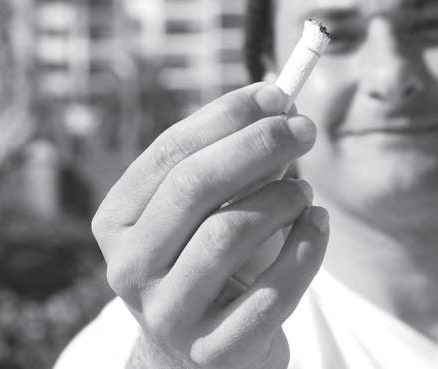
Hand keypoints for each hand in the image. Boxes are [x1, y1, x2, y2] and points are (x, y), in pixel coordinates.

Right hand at [92, 82, 329, 368]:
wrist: (198, 353)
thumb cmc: (206, 261)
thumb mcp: (205, 210)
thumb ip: (232, 161)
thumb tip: (283, 108)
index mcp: (118, 221)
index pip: (170, 152)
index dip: (226, 117)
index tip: (277, 94)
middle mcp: (129, 267)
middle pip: (194, 186)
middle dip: (257, 146)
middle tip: (304, 128)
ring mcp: (167, 314)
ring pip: (228, 233)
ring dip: (281, 199)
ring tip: (305, 190)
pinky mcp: (214, 351)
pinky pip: (272, 291)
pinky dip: (307, 247)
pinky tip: (318, 225)